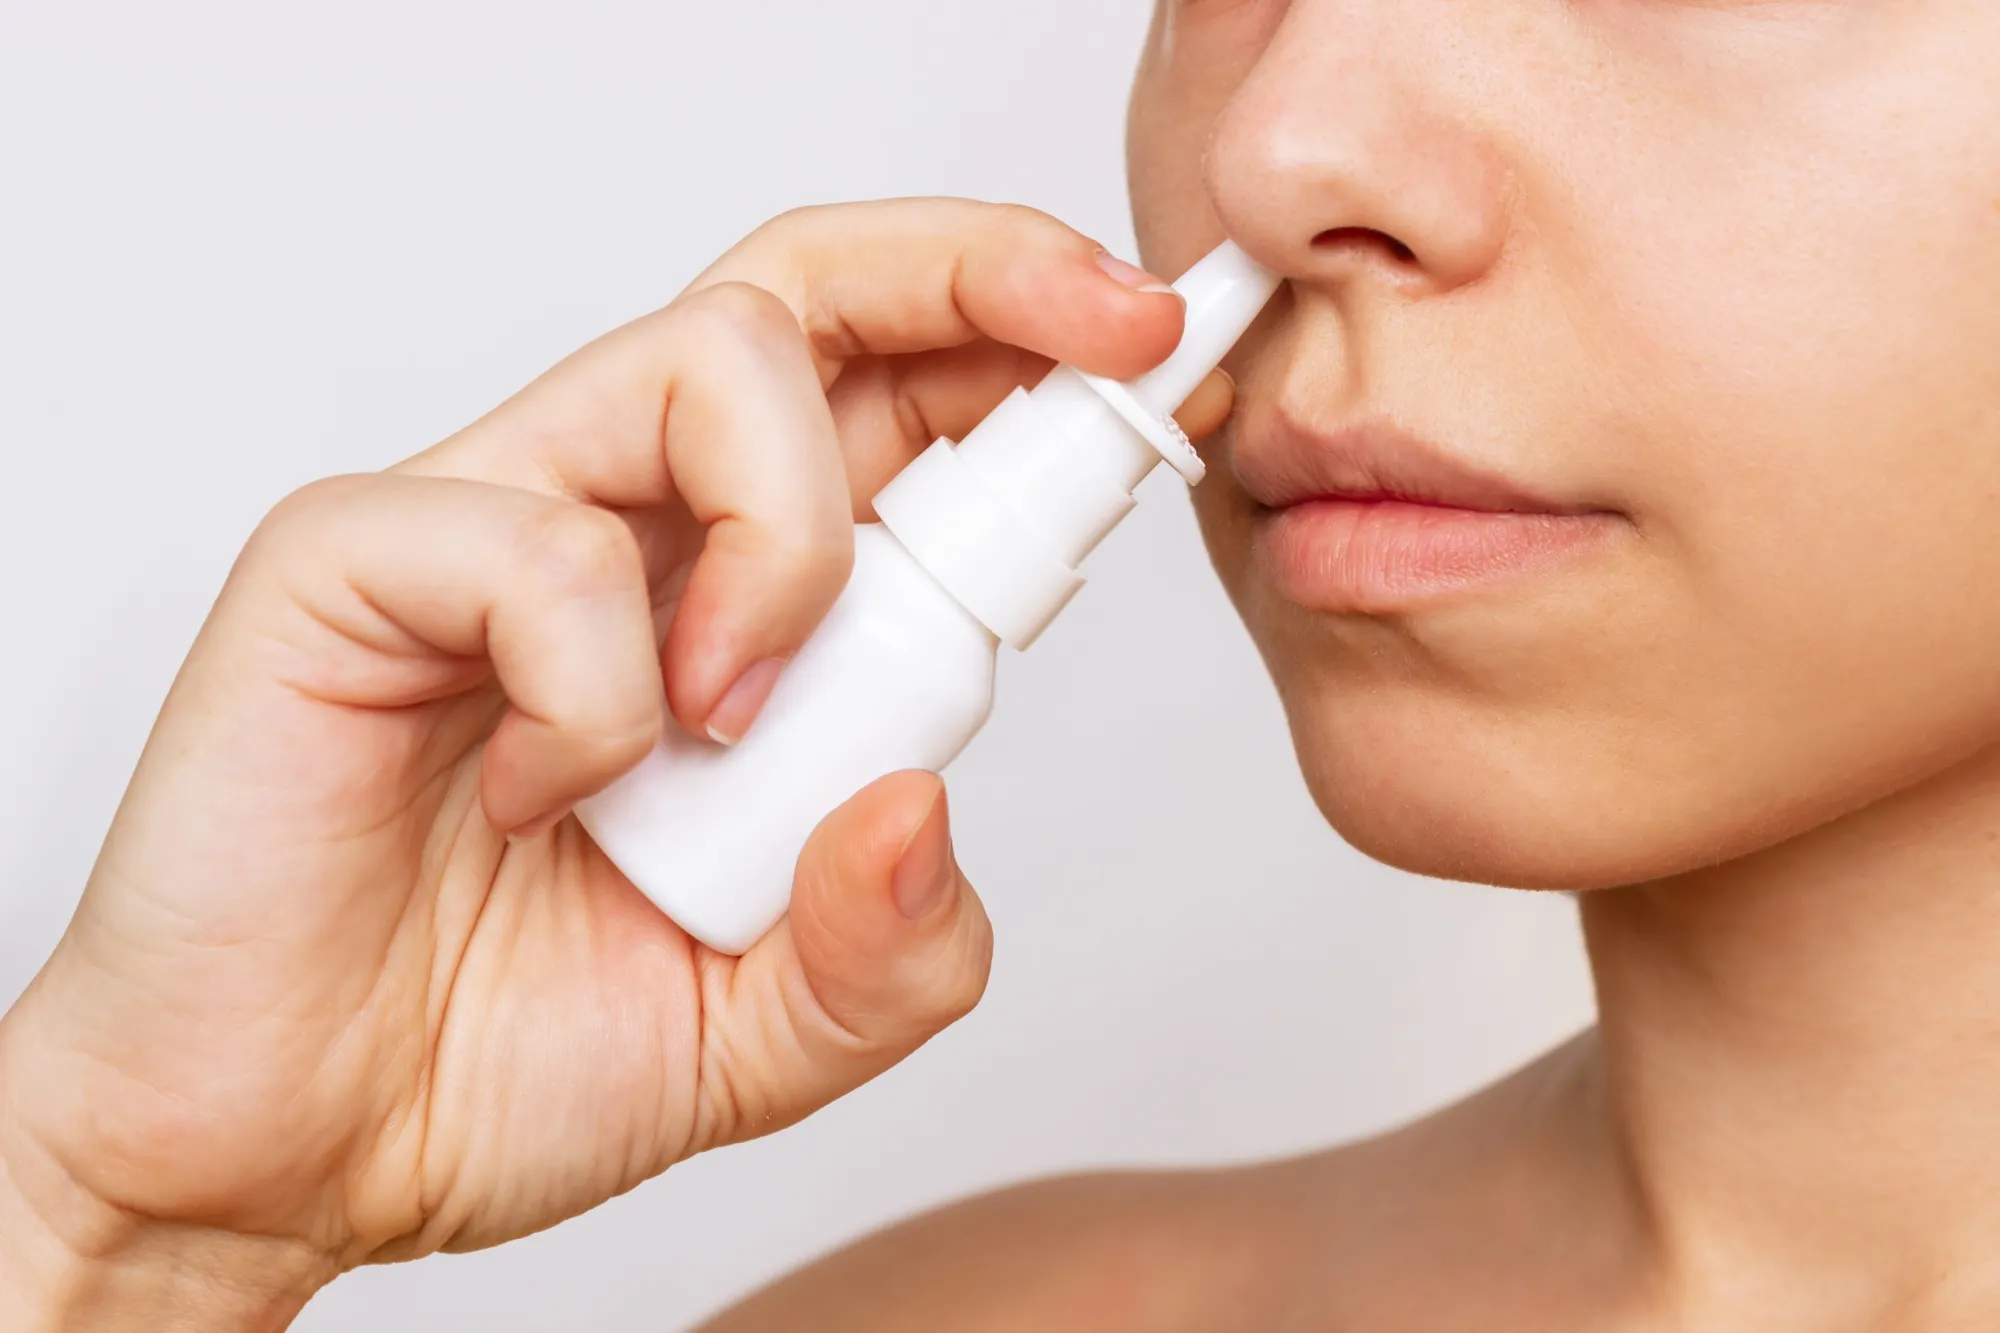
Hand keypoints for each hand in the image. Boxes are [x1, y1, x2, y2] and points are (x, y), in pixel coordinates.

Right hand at [0, 199, 1234, 1328]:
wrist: (284, 1152)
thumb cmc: (498, 1053)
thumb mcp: (768, 1032)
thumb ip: (889, 947)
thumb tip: (927, 802)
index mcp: (734, 598)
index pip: (897, 404)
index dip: (1036, 359)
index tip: (1169, 369)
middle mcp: (629, 524)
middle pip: (816, 292)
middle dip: (987, 270)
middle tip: (1115, 324)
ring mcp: (489, 522)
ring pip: (708, 357)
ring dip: (795, 541)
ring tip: (739, 714)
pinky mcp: (356, 558)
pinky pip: (540, 542)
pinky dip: (602, 687)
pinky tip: (548, 800)